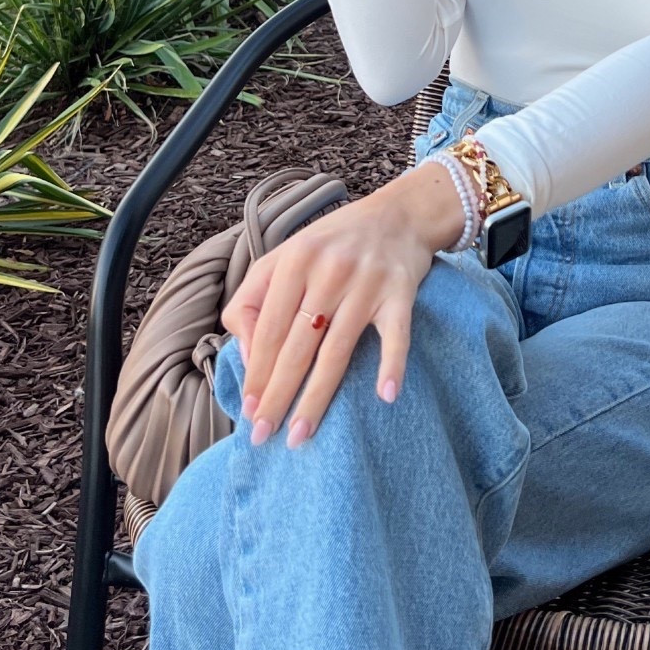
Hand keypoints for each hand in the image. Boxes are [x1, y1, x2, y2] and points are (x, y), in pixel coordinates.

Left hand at [220, 161, 463, 446]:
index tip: (249, 411)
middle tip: (264, 435)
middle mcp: (328, 271)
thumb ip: (254, 300)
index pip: (269, 329)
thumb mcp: (284, 257)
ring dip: (317, 397)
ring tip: (301, 434)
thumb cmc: (332, 244)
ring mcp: (367, 283)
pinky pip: (396, 335)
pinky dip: (392, 364)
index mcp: (294, 261)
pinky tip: (385, 396)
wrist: (398, 214)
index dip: (257, 372)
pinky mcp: (401, 293)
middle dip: (278, 394)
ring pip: (337, 350)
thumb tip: (250, 357)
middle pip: (298, 345)